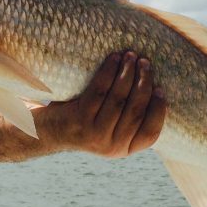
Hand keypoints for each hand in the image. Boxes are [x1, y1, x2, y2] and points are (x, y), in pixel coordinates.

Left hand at [37, 52, 166, 157]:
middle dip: (144, 82)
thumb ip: (129, 117)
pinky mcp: (79, 120)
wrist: (46, 131)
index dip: (159, 110)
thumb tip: (154, 86)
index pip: (151, 134)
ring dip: (128, 73)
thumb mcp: (110, 126)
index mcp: (124, 150)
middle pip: (136, 111)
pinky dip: (109, 71)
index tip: (161, 89)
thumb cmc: (84, 121)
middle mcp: (112, 147)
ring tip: (131, 56)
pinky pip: (99, 90)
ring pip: (119, 99)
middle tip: (146, 63)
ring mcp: (95, 134)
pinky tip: (114, 58)